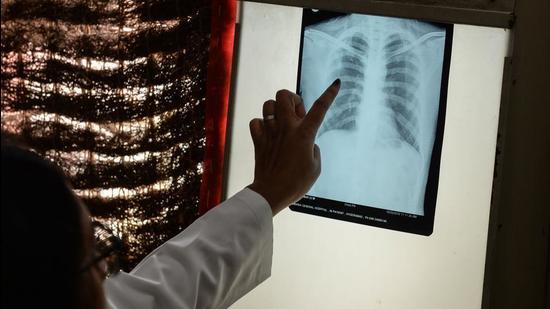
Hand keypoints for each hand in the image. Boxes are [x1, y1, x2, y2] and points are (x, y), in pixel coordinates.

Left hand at [248, 79, 340, 214]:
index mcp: (304, 134)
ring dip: (276, 109)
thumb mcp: (315, 167)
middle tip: (297, 115)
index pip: (320, 108)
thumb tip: (307, 144)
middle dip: (292, 99)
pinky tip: (268, 134)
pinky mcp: (258, 140)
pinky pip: (256, 122)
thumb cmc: (296, 183)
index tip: (336, 83)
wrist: (271, 192)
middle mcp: (286, 128)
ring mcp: (270, 132)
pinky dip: (261, 125)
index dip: (329, 94)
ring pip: (268, 104)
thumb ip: (314, 149)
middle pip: (284, 95)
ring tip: (281, 123)